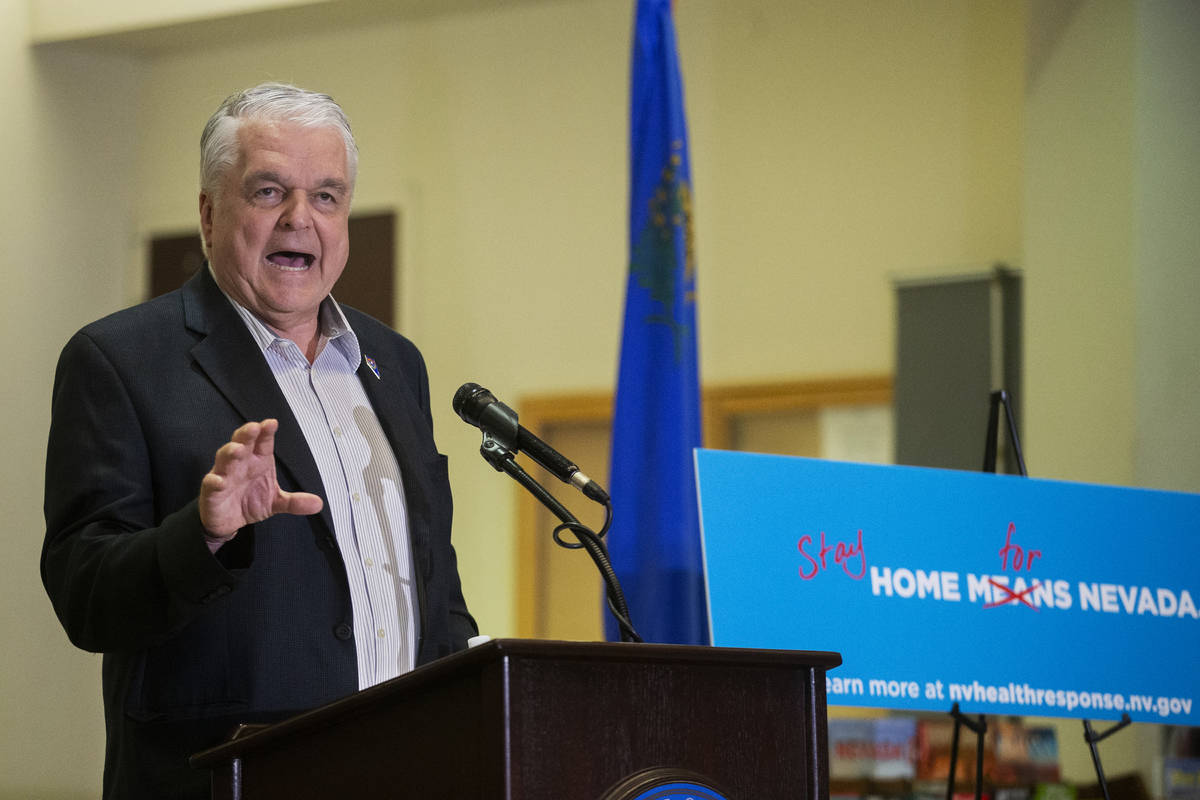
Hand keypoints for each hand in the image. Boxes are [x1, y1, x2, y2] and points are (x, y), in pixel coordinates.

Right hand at [199, 419, 322, 539]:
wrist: (229, 521)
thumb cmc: (251, 501)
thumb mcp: (276, 502)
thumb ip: (295, 502)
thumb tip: (318, 504)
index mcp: (258, 461)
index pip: (262, 443)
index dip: (266, 432)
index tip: (272, 423)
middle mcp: (241, 464)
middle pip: (242, 443)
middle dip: (246, 435)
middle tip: (253, 428)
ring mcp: (224, 475)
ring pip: (224, 459)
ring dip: (230, 452)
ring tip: (237, 450)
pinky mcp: (211, 491)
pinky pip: (211, 483)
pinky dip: (214, 481)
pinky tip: (218, 481)